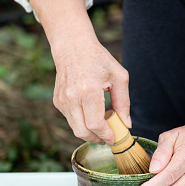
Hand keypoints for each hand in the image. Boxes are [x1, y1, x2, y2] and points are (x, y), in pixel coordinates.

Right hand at [29, 0, 130, 144]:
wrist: (73, 47)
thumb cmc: (98, 59)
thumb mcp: (119, 77)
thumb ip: (124, 102)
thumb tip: (126, 124)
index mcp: (89, 91)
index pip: (95, 124)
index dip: (106, 135)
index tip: (114, 138)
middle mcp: (73, 98)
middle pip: (83, 131)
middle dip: (97, 139)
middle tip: (107, 138)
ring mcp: (63, 100)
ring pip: (75, 128)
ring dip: (89, 132)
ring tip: (101, 126)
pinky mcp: (58, 101)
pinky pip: (70, 119)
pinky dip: (81, 122)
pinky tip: (89, 114)